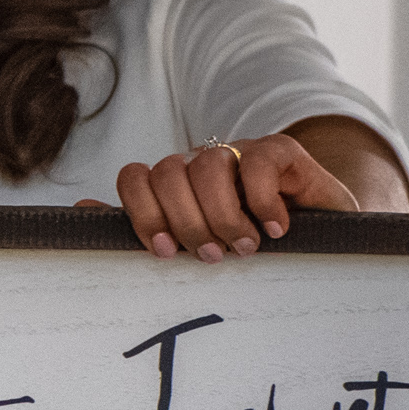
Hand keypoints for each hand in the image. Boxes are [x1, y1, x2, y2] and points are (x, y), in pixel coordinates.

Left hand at [92, 132, 355, 260]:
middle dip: (186, 222)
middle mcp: (201, 165)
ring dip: (223, 215)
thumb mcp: (200, 247)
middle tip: (214, 257)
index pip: (135, 177)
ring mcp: (240, 154)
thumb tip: (80, 209)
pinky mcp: (281, 151)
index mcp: (176, 187)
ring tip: (246, 248)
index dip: (143, 213)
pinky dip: (262, 201)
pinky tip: (275, 229)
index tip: (167, 252)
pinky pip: (257, 162)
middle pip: (167, 172)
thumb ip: (145, 228)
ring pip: (207, 166)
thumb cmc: (256, 250)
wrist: (328, 241)